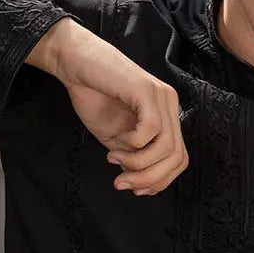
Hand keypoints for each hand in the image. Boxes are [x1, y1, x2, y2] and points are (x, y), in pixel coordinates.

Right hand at [28, 19, 187, 195]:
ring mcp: (161, 98)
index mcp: (165, 117)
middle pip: (176, 158)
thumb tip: (140, 183)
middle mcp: (169, 106)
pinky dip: (132, 144)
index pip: (178, 159)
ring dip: (138, 164)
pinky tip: (117, 140)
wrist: (74, 63)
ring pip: (166, 148)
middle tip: (122, 183)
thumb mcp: (116, 138)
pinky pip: (151, 130)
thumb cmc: (93, 95)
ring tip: (114, 159)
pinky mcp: (147, 91)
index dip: (160, 181)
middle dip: (149, 179)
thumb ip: (132, 158)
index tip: (136, 189)